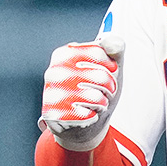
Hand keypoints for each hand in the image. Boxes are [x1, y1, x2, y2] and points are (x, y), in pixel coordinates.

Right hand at [38, 35, 124, 150]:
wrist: (82, 123)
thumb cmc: (95, 90)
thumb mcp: (109, 68)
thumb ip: (115, 49)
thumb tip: (112, 42)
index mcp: (64, 54)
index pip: (99, 52)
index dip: (112, 66)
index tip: (111, 71)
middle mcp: (53, 72)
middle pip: (100, 76)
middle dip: (110, 86)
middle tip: (105, 91)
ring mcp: (51, 94)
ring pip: (94, 97)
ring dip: (102, 103)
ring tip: (95, 103)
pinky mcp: (53, 115)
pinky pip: (86, 115)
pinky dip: (93, 116)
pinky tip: (85, 114)